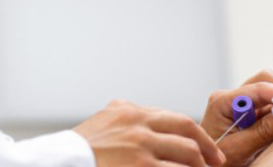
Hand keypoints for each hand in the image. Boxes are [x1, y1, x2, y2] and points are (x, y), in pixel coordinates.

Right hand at [75, 99, 224, 166]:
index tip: (208, 149)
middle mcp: (138, 124)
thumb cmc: (78, 149)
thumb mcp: (102, 120)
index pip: (175, 118)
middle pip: (187, 130)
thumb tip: (142, 115)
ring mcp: (140, 146)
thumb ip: (125, 115)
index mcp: (131, 111)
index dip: (197, 135)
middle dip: (207, 148)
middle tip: (216, 163)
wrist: (56, 164)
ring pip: (186, 154)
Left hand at [202, 70, 272, 165]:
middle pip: (264, 81)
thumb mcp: (238, 150)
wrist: (205, 165)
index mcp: (222, 102)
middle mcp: (230, 97)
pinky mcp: (247, 111)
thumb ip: (262, 132)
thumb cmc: (216, 162)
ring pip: (268, 90)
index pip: (257, 89)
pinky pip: (268, 103)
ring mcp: (238, 103)